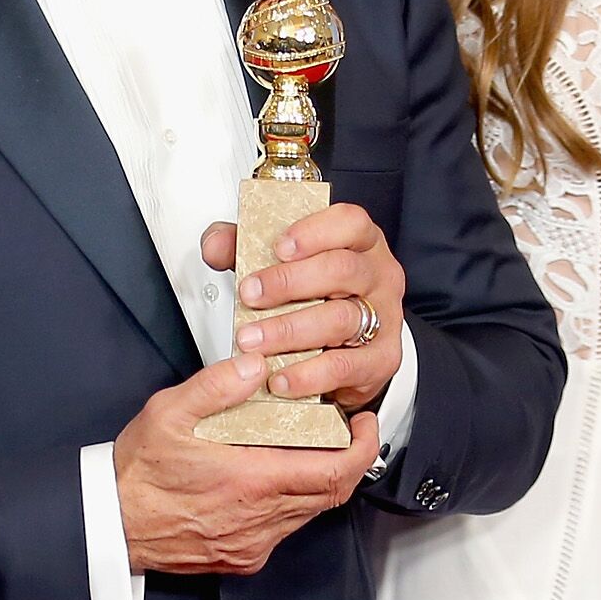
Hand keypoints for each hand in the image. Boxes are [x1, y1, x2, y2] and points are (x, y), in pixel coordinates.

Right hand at [114, 353, 383, 574]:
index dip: (362, 448)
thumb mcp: (168, 413)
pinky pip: (282, 531)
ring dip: (316, 482)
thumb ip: (216, 386)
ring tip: (304, 449)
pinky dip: (288, 504)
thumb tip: (255, 366)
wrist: (109, 525)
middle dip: (346, 460)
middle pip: (331, 493)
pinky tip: (269, 482)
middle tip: (344, 431)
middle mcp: (260, 519)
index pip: (334, 472)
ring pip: (308, 512)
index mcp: (251, 482)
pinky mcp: (242, 558)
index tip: (363, 424)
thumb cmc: (136, 474)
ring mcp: (253, 543)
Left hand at [199, 203, 404, 412]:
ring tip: (253, 340)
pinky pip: (344, 366)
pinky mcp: (380, 359)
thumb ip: (244, 248)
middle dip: (288, 283)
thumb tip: (216, 245)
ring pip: (341, 318)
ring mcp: (384, 318)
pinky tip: (280, 376)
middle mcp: (378, 276)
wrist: (349, 351)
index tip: (279, 247)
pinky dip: (308, 374)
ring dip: (289, 330)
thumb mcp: (282, 265)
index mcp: (360, 243)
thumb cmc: (319, 298)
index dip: (314, 232)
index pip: (350, 223)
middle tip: (249, 295)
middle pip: (341, 269)